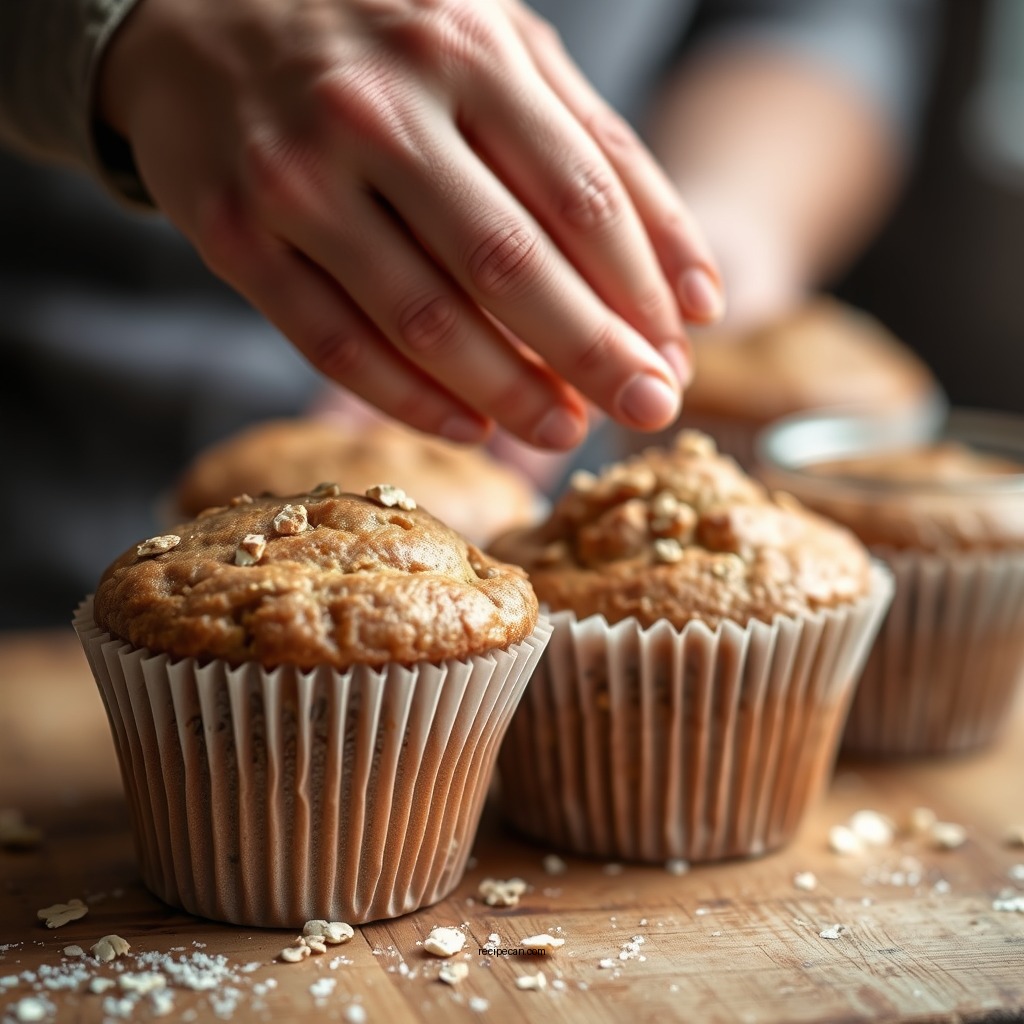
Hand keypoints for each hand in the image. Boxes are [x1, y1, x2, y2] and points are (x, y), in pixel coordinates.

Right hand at [99, 0, 722, 449]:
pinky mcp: (232, 236)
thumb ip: (602, 156)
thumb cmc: (382, 42)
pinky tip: (472, 428)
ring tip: (565, 430)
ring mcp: (295, 177)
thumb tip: (695, 290)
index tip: (680, 353)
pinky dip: (412, 402)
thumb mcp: (501, 54)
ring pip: (425, 320)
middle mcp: (375, 110)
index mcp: (463, 49)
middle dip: (595, 356)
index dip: (642, 292)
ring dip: (510, 394)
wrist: (195, 13)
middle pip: (512, 267)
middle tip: (648, 410)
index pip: (582, 198)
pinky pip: (336, 346)